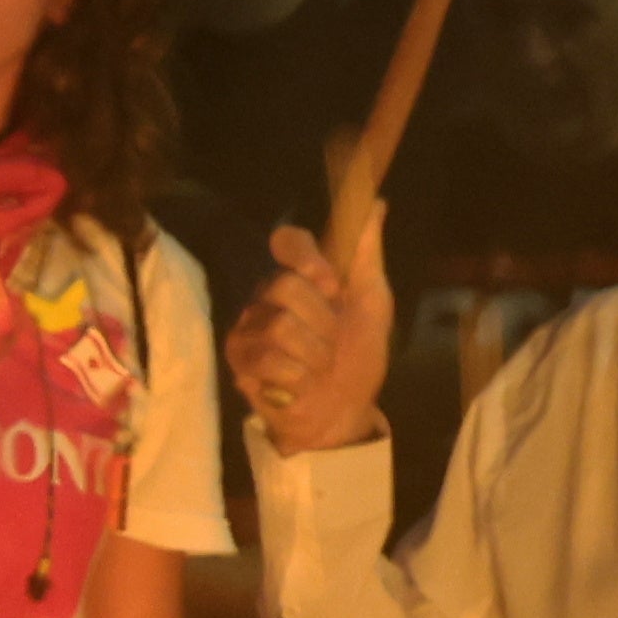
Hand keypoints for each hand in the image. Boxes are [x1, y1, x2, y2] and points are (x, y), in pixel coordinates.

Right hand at [235, 187, 393, 458]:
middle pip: (286, 287)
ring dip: (314, 355)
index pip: (289, 241)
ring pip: (280, 326)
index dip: (305, 255)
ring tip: (319, 368)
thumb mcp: (373, 304)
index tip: (329, 282)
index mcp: (302, 276)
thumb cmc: (359, 356)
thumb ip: (367, 255)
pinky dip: (298, 377)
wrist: (346, 413)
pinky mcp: (240, 359)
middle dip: (323, 324)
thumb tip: (377, 204)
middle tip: (332, 344)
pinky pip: (269, 359)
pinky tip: (301, 385)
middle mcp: (270, 294)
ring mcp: (250, 326)